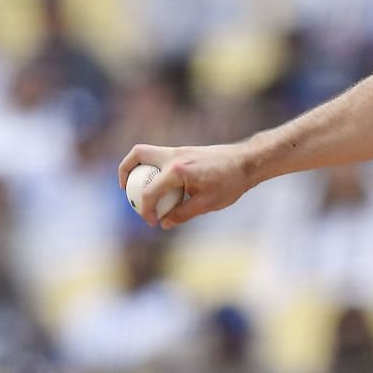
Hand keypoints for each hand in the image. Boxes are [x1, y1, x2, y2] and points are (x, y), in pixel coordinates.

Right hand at [117, 142, 255, 228]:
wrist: (248, 161)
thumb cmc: (231, 182)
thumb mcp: (208, 204)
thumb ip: (183, 213)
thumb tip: (164, 222)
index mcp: (178, 171)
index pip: (150, 192)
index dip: (146, 211)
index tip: (152, 222)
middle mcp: (174, 156)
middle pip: (137, 155)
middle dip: (124, 171)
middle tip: (126, 190)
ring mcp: (178, 150)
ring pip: (146, 152)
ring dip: (137, 167)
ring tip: (138, 187)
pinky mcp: (184, 150)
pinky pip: (160, 156)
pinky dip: (153, 168)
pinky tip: (162, 185)